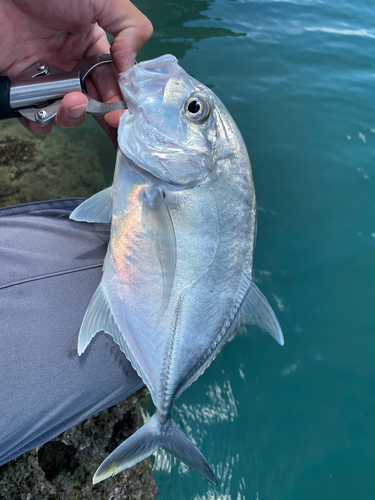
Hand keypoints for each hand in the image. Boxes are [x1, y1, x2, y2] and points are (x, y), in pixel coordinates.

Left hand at [0, 0, 152, 144]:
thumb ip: (131, 27)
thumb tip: (130, 67)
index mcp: (90, 46)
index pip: (113, 82)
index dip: (121, 99)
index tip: (125, 113)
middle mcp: (70, 65)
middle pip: (94, 103)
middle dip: (106, 117)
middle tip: (113, 124)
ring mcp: (46, 78)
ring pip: (67, 113)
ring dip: (73, 116)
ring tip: (71, 101)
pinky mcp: (21, 89)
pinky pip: (35, 117)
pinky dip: (40, 123)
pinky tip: (43, 113)